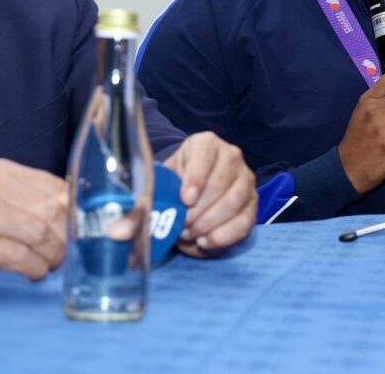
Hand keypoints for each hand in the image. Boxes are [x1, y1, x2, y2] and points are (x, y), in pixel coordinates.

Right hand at [0, 159, 66, 284]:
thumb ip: (23, 195)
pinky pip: (18, 257)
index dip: (74, 211)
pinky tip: (34, 273)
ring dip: (53, 255)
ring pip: (39, 233)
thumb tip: (71, 209)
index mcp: (0, 171)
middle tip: (65, 252)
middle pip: (53, 210)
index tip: (78, 228)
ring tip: (50, 264)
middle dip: (66, 236)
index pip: (55, 186)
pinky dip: (34, 268)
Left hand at [164, 131, 256, 257]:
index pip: (204, 157)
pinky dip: (223, 236)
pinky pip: (245, 222)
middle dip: (198, 211)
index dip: (195, 179)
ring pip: (234, 202)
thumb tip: (131, 221)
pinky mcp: (253, 202)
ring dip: (209, 224)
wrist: (194, 187)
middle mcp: (231, 156)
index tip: (185, 200)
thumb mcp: (163, 179)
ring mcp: (246, 179)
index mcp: (206, 143)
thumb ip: (152, 194)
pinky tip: (205, 241)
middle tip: (180, 226)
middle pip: (219, 184)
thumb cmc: (177, 182)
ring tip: (189, 234)